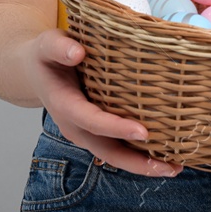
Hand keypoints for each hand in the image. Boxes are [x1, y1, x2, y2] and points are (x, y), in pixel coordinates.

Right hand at [23, 28, 182, 177]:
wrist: (36, 72)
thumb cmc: (46, 56)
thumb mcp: (46, 44)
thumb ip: (59, 47)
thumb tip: (77, 52)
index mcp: (64, 105)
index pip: (92, 121)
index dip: (117, 128)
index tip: (144, 131)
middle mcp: (76, 126)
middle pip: (107, 151)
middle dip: (138, 162)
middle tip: (169, 166)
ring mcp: (86, 133)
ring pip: (115, 156)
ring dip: (143, 165)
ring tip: (174, 167)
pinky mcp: (96, 133)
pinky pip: (118, 149)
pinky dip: (140, 156)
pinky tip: (165, 156)